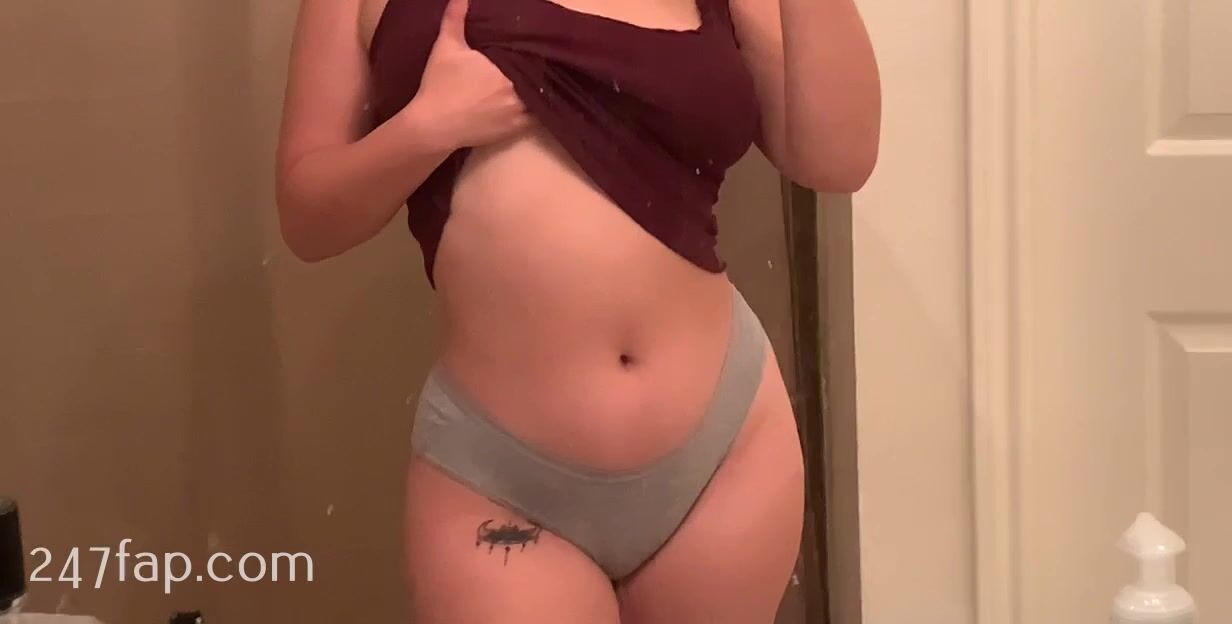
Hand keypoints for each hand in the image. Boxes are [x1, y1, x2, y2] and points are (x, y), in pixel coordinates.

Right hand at [410, 0, 531, 149]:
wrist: (433, 126)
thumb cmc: (440, 85)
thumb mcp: (446, 46)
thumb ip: (455, 18)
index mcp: (506, 69)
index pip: (531, 58)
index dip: (535, 54)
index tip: (535, 50)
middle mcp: (518, 92)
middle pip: (537, 79)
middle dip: (537, 73)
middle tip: (537, 67)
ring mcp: (518, 114)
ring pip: (539, 100)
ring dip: (539, 93)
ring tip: (540, 85)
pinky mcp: (513, 131)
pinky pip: (536, 121)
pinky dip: (538, 113)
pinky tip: (538, 106)